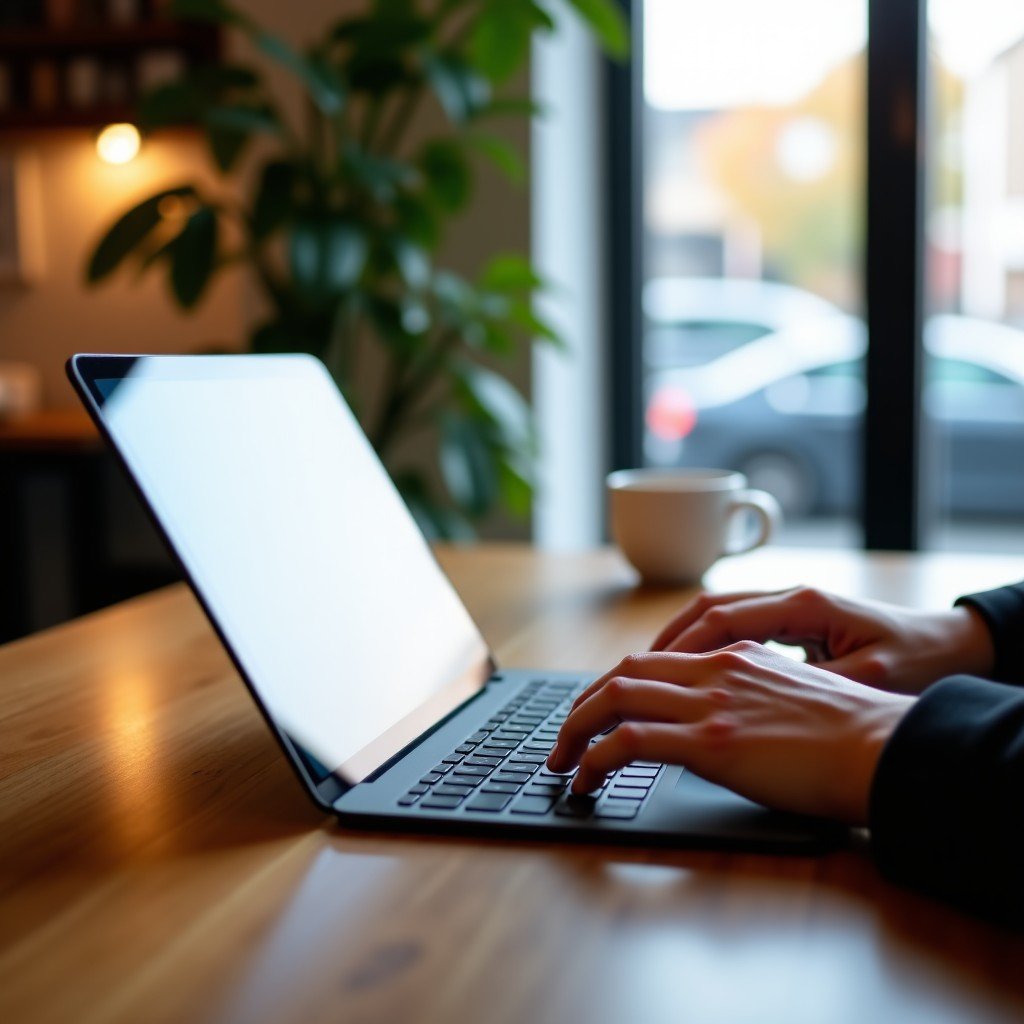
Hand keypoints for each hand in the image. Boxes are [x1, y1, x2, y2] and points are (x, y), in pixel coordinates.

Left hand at [547, 642, 913, 823]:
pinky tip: (585, 779)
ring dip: (575, 729)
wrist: (885, 747)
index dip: (615, 685)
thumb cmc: (855, 733)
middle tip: (564, 736)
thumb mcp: (796, 694)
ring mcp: (710, 703)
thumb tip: (732, 721)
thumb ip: (754, 695)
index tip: (597, 710)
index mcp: (736, 657)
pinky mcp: (711, 742)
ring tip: (559, 761)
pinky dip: (594, 757)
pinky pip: (629, 742)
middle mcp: (715, 670)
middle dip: (583, 704)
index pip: (655, 661)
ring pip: (615, 699)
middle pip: (623, 673)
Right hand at [648, 587, 994, 695]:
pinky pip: (733, 626)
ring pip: (715, 614)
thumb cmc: (916, 662)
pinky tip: (688, 673)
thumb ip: (807, 685)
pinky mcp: (793, 622)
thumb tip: (748, 702)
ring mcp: (789, 606)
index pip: (722, 617)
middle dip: (664, 642)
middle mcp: (789, 597)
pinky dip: (702, 646)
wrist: (952, 644)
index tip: (647, 674)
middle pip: (708, 608)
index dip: (679, 646)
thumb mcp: (863, 679)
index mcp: (803, 605)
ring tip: (645, 675)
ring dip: (678, 642)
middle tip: (628, 677)